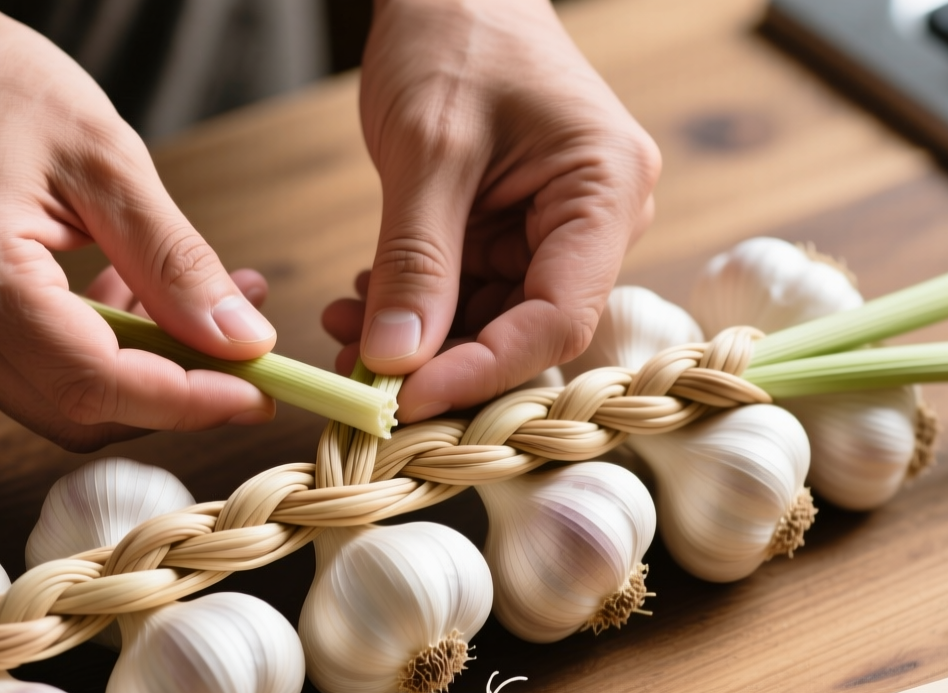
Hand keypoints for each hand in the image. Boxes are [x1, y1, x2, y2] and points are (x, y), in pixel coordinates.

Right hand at [0, 1, 279, 449]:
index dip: (187, 401)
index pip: (93, 382)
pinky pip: (31, 378)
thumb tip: (240, 342)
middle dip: (174, 390)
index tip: (259, 392)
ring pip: (58, 404)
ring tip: (196, 306)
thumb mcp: (106, 157)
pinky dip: (95, 357)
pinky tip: (128, 301)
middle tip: (242, 343)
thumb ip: (175, 260)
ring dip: (141, 373)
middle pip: (77, 411)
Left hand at [322, 0, 659, 421]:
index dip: (485, 369)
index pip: (560, 317)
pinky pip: (470, 292)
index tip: (407, 400)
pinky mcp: (514, 229)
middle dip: (442, 360)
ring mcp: (556, 227)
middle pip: (529, 329)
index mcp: (606, 191)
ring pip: (492, 320)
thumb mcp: (428, 149)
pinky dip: (414, 307)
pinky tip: (358, 302)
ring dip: (417, 338)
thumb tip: (397, 362)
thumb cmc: (454, 32)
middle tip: (360, 379)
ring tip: (341, 328)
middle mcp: (598, 220)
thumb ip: (416, 260)